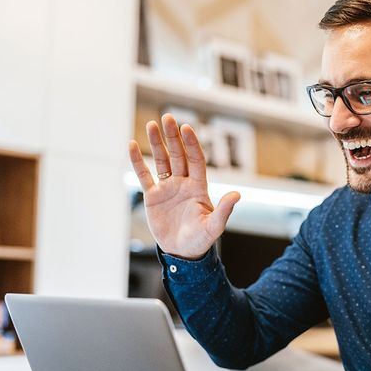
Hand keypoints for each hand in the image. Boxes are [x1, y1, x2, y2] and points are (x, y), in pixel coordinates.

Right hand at [128, 114, 239, 258]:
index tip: (186, 128)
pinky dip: (138, 162)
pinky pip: (144, 176)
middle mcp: (183, 183)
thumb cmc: (200, 240)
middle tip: (167, 118)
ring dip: (157, 143)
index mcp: (199, 187)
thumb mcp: (214, 227)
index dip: (191, 144)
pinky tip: (132, 146)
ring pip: (162, 161)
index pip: (195, 160)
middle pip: (178, 155)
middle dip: (173, 137)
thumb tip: (237, 195)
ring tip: (151, 124)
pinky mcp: (153, 197)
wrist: (182, 253)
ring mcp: (168, 188)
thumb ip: (224, 210)